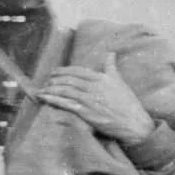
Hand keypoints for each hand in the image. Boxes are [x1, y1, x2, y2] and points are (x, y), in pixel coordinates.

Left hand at [42, 67, 158, 145]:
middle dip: (55, 79)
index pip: (77, 71)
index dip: (64, 70)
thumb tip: (110, 53)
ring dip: (51, 89)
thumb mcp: (119, 80)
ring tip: (42, 90)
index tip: (55, 71)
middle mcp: (93, 87)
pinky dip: (53, 99)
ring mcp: (88, 100)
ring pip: (65, 91)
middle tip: (47, 81)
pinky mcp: (85, 112)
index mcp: (100, 78)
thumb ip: (111, 66)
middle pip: (68, 80)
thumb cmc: (127, 102)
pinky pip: (65, 104)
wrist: (132, 122)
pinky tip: (44, 98)